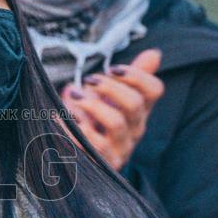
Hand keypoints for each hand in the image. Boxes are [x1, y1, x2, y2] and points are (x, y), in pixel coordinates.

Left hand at [61, 49, 163, 170]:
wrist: (76, 160)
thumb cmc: (94, 122)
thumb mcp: (110, 98)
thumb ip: (129, 78)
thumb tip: (155, 53)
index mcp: (139, 111)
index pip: (154, 90)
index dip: (136, 75)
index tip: (112, 68)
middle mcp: (134, 130)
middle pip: (134, 104)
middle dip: (109, 87)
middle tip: (88, 80)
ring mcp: (121, 148)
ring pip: (116, 122)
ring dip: (92, 105)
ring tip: (74, 97)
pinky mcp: (103, 164)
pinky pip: (93, 144)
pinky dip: (77, 128)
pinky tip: (63, 118)